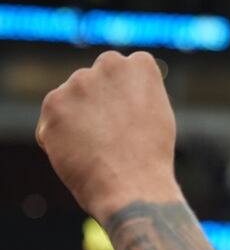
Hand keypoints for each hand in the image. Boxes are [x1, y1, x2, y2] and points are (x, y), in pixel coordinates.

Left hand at [36, 51, 182, 222]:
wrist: (132, 185)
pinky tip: (80, 153)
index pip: (125, 68)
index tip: (130, 117)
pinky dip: (60, 136)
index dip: (125, 96)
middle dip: (97, 102)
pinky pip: (52, 119)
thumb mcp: (157, 113)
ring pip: (71, 99)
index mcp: (141, 64)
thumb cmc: (151, 156)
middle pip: (94, 80)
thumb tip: (114, 92)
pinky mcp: (53, 103)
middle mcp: (109, 64)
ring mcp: (79, 82)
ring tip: (98, 148)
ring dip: (78, 118)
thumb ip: (135, 93)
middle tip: (111, 135)